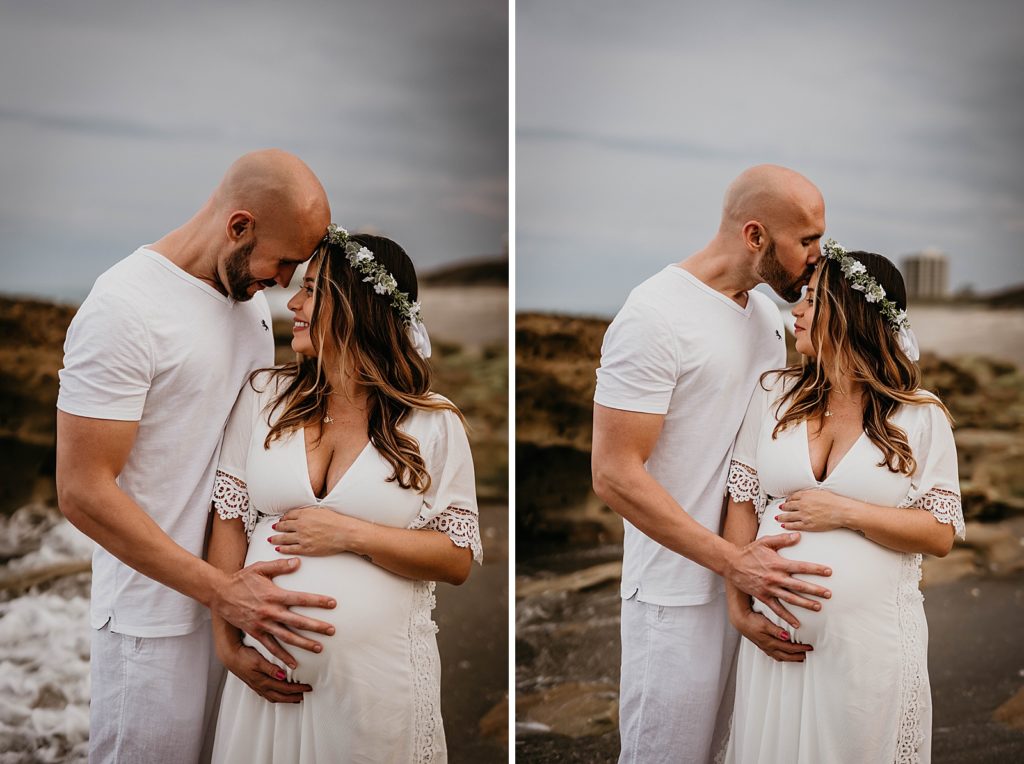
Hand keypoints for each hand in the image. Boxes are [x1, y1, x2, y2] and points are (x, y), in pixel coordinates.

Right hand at [212, 558, 336, 669]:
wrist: (220, 594)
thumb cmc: (241, 579)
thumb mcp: (260, 568)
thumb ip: (280, 565)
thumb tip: (298, 562)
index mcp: (274, 595)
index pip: (301, 598)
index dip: (318, 601)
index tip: (333, 603)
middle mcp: (270, 611)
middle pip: (297, 621)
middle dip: (316, 626)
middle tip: (332, 631)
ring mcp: (262, 624)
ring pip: (287, 637)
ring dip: (303, 643)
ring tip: (319, 648)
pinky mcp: (255, 633)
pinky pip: (271, 647)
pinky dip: (282, 656)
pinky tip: (293, 664)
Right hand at [219, 640, 312, 703]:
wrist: (229, 656)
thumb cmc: (243, 657)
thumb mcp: (258, 660)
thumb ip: (271, 669)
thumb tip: (283, 677)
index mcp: (263, 681)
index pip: (285, 688)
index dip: (298, 689)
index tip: (308, 688)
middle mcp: (261, 686)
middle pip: (281, 696)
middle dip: (294, 697)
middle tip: (306, 695)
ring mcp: (257, 687)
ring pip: (274, 697)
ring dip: (286, 699)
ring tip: (296, 698)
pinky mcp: (255, 684)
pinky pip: (268, 695)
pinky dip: (277, 696)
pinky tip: (280, 694)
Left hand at [269, 507, 364, 556]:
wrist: (344, 532)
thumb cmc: (337, 521)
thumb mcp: (321, 510)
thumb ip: (310, 512)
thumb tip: (304, 513)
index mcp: (305, 514)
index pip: (289, 515)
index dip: (283, 518)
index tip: (281, 519)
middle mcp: (301, 525)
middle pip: (284, 526)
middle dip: (277, 527)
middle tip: (273, 528)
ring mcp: (302, 537)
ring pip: (284, 538)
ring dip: (276, 538)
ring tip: (271, 539)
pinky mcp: (306, 548)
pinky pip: (290, 549)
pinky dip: (282, 549)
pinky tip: (278, 549)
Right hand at [725, 533, 831, 628]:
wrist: (732, 564)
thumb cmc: (749, 552)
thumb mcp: (765, 542)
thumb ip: (782, 539)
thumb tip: (799, 536)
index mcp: (778, 563)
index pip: (801, 567)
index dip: (816, 569)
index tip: (829, 572)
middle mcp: (775, 577)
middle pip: (799, 585)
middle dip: (815, 590)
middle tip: (828, 594)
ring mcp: (769, 589)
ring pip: (791, 598)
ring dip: (805, 603)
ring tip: (818, 607)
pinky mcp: (763, 597)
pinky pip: (777, 609)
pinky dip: (787, 617)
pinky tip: (797, 624)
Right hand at [730, 607, 812, 662]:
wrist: (740, 621)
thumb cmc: (751, 621)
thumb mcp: (765, 624)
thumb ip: (776, 631)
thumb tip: (787, 637)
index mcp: (770, 642)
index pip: (789, 648)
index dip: (800, 648)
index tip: (809, 647)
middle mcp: (769, 647)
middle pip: (787, 655)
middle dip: (798, 656)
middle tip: (807, 655)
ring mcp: (765, 647)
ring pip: (781, 657)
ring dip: (791, 658)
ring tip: (798, 658)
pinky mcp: (762, 645)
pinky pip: (775, 655)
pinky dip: (782, 657)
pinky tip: (783, 655)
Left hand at [776, 489, 849, 531]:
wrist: (841, 511)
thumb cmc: (834, 501)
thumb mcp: (820, 492)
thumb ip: (810, 494)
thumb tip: (805, 495)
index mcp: (805, 495)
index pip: (792, 497)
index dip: (788, 500)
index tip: (786, 501)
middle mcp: (802, 505)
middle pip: (788, 506)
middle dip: (783, 507)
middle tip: (780, 508)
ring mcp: (804, 515)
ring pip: (788, 516)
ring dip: (781, 517)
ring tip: (778, 517)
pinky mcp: (808, 525)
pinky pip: (794, 525)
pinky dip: (787, 525)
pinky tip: (784, 525)